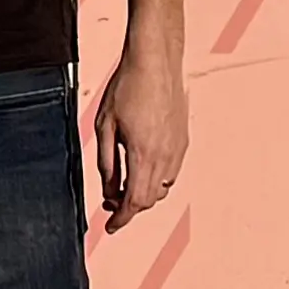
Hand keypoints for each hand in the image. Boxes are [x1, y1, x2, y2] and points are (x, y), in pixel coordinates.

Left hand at [92, 44, 186, 232]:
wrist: (155, 62)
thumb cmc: (127, 88)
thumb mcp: (104, 125)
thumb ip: (106, 162)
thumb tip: (109, 191)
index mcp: (143, 154)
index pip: (134, 201)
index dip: (122, 219)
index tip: (110, 226)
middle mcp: (165, 156)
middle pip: (149, 199)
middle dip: (130, 207)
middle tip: (111, 203)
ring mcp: (178, 149)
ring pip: (162, 188)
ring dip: (143, 193)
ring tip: (123, 184)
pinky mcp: (183, 141)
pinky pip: (171, 173)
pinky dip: (156, 180)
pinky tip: (141, 168)